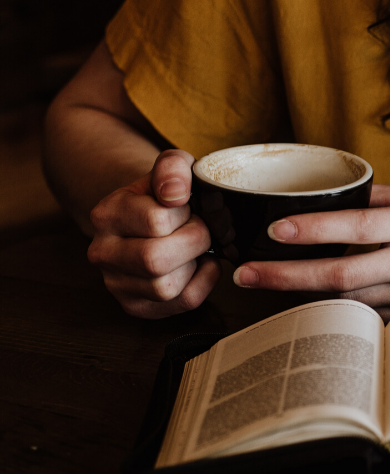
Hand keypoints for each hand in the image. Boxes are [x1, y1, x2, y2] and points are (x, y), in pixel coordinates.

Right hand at [87, 149, 220, 317]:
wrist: (151, 217)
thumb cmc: (165, 195)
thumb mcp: (171, 169)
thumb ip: (173, 168)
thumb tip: (175, 193)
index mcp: (106, 215)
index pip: (156, 221)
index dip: (185, 214)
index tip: (187, 208)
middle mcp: (102, 252)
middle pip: (155, 260)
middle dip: (193, 242)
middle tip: (200, 230)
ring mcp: (116, 284)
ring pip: (166, 287)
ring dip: (194, 264)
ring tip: (194, 247)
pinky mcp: (136, 306)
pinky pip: (181, 302)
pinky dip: (203, 283)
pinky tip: (200, 265)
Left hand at [231, 185, 389, 314]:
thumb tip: (342, 192)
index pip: (358, 225)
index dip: (314, 230)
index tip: (275, 231)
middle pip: (343, 274)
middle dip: (288, 276)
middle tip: (246, 275)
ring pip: (352, 301)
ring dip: (306, 297)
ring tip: (265, 289)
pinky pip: (373, 317)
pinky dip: (342, 312)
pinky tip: (313, 307)